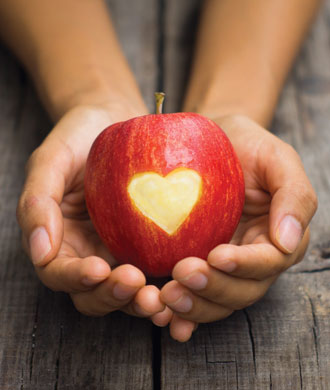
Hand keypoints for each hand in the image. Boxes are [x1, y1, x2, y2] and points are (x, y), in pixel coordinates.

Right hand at [16, 105, 168, 321]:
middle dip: (111, 296)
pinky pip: (156, 269)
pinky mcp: (147, 244)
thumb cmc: (77, 138)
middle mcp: (87, 252)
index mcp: (58, 239)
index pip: (59, 272)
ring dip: (140, 300)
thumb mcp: (49, 161)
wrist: (113, 120)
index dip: (75, 279)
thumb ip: (37, 203)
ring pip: (126, 291)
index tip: (98, 269)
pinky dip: (167, 284)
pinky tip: (184, 280)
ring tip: (160, 295)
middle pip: (93, 293)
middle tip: (134, 283)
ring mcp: (119, 250)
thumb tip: (40, 251)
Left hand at [160, 114, 317, 341]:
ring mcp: (222, 266)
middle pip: (241, 290)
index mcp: (277, 237)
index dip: (245, 265)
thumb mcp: (276, 158)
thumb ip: (293, 195)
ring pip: (216, 301)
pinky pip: (192, 295)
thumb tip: (289, 240)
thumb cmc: (243, 145)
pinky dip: (180, 314)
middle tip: (182, 275)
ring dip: (193, 306)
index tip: (218, 256)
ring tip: (166, 297)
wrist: (205, 143)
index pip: (268, 261)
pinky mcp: (197, 265)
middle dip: (214, 289)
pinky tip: (162, 318)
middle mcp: (252, 259)